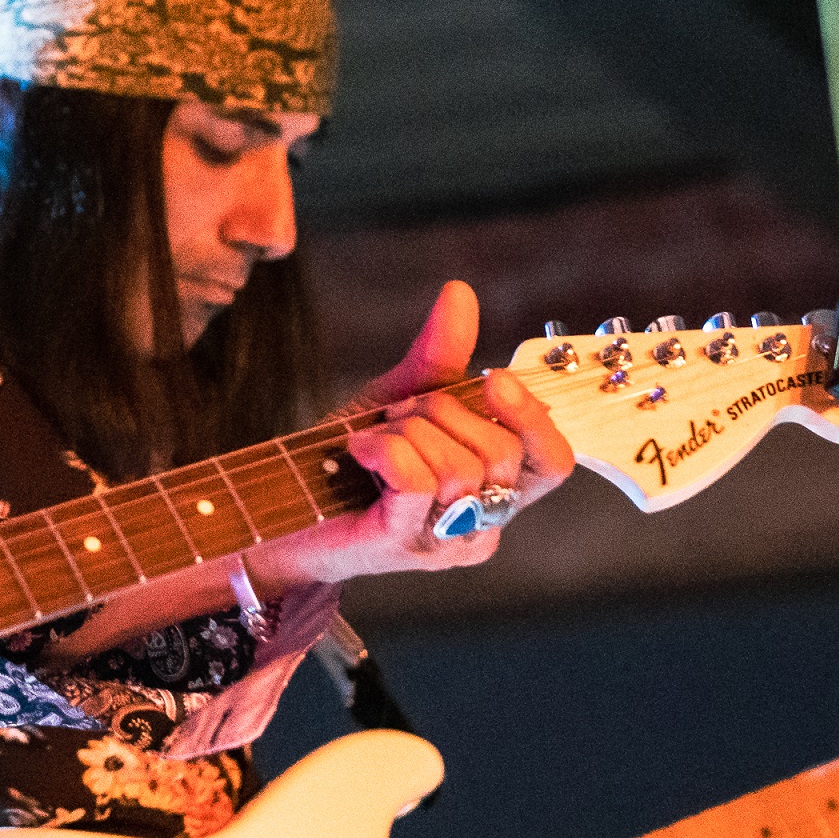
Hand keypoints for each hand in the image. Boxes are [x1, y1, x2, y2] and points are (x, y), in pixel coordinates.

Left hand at [253, 281, 573, 586]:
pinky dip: (384, 449)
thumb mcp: (403, 398)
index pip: (552, 462)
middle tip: (399, 413)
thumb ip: (440, 356)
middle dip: (444, 412)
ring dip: (408, 432)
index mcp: (497, 490)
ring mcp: (445, 541)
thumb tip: (460, 293)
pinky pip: (417, 480)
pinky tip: (359, 449)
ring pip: (459, 467)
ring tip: (375, 435)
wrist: (286, 501)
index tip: (492, 378)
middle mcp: (482, 524)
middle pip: (501, 453)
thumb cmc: (352, 458)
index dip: (533, 417)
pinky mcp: (405, 544)